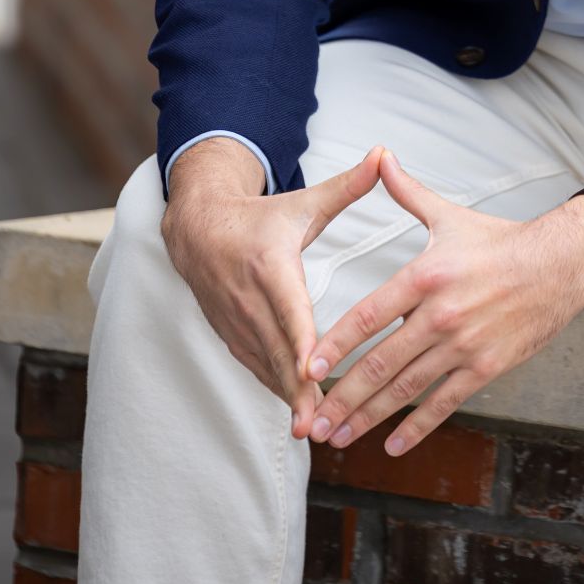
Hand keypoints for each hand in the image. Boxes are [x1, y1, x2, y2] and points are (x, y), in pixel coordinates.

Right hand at [161, 143, 383, 438]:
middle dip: (297, 390)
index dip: (301, 345)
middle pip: (278, 351)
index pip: (289, 311)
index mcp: (271, 265)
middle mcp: (249, 299)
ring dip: (288, 399)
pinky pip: (256, 369)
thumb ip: (347, 186)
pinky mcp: (231, 337)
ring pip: (266, 367)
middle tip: (320, 425)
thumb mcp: (303, 202)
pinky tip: (300, 415)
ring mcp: (236, 322)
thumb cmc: (262, 217)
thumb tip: (385, 153)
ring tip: (316, 430)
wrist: (198, 230)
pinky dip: (276, 391)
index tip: (314, 375)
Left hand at [295, 148, 583, 456]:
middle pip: (381, 363)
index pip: (369, 315)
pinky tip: (393, 445)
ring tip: (338, 437)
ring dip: (368, 417)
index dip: (336, 345)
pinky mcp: (486, 368)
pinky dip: (417, 427)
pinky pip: (444, 403)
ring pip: (406, 389)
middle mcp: (441, 314)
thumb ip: (408, 193)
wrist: (559, 264)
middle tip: (311, 422)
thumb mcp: (449, 216)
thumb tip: (380, 158)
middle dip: (342, 397)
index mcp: (425, 276)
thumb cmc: (500, 241)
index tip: (307, 368)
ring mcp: (463, 345)